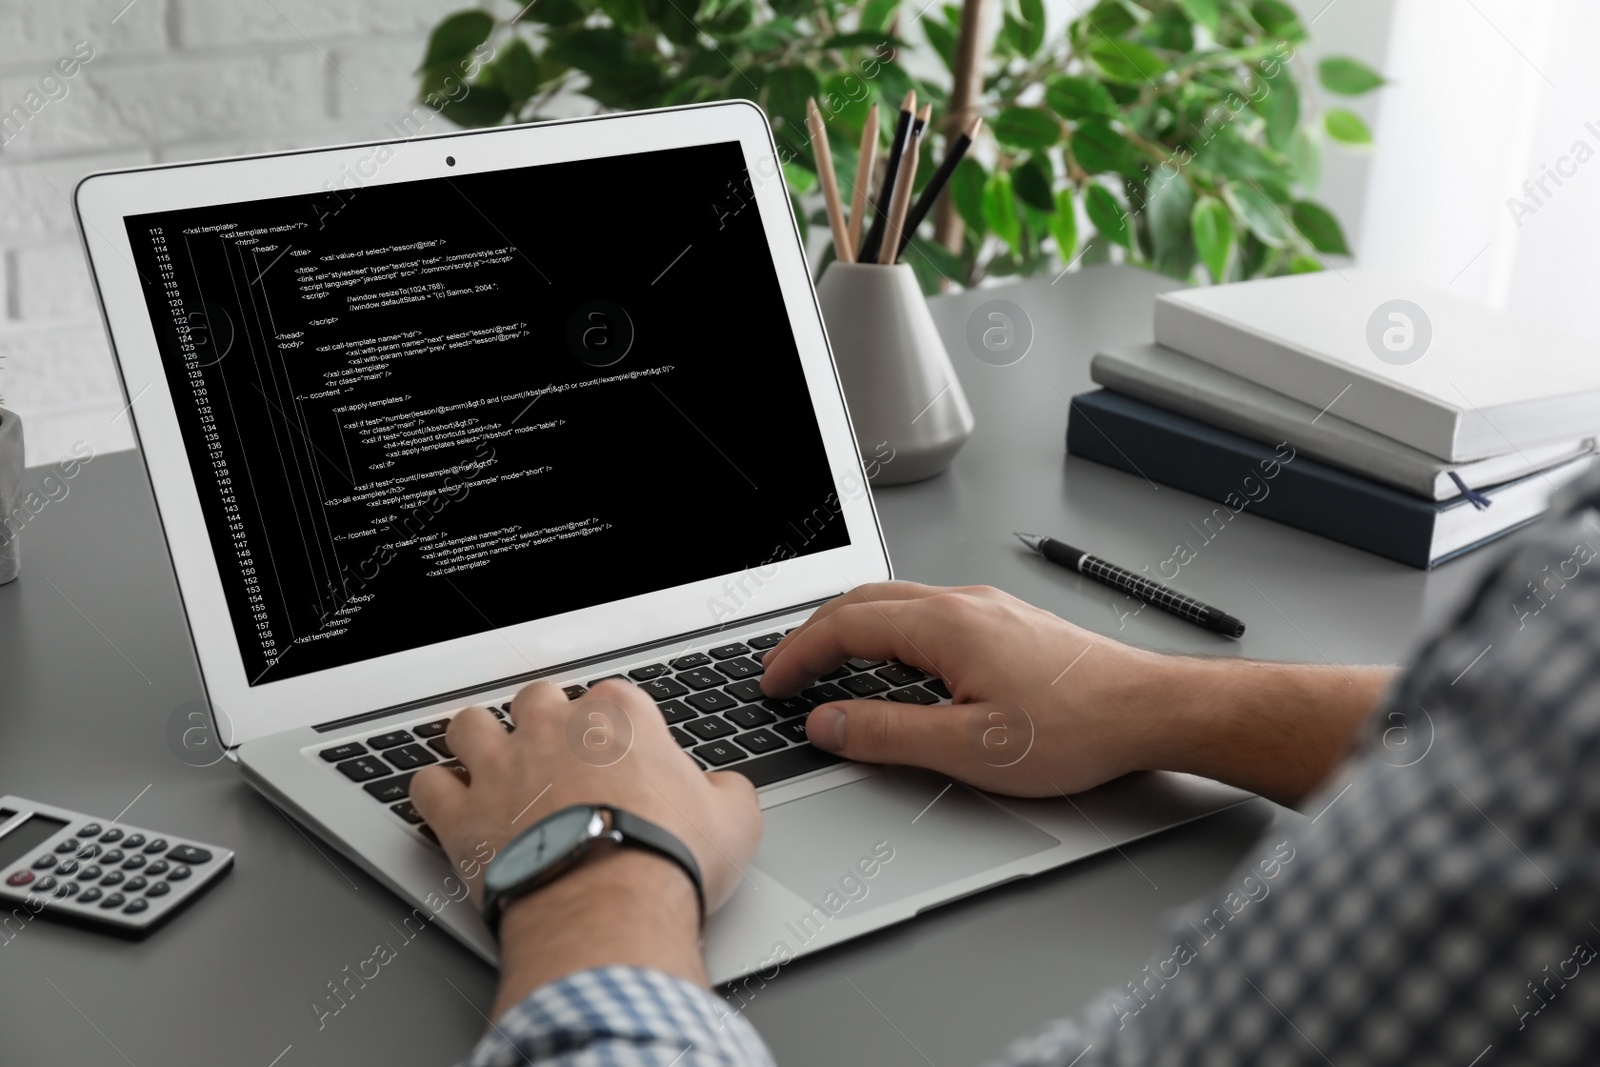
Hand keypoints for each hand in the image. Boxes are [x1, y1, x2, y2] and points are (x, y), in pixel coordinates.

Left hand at [410, 680, 760, 1004]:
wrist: (608, 912)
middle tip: (555, 751)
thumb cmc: (666, 862)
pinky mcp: (461, 814)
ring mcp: (500, 767)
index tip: (620, 750)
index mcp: (619, 717)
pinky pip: (427, 784)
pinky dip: (435, 792)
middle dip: (543, 720)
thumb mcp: (733, 822)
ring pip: (469, 725)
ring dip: (477, 740)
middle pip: (536, 698)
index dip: (615, 724)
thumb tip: (726, 791)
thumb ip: (728, 792)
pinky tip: (448, 803)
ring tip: (489, 761)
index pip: (612, 695)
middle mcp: (552, 728)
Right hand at [760, 582, 1177, 796]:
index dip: (798, 655)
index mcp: (944, 624)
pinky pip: (927, 612)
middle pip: (864, 601)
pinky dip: (888, 631)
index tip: (772, 682)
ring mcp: (986, 608)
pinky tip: (892, 661)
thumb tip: (826, 723)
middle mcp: (962, 602)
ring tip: (827, 664)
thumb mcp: (967, 746)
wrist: (1150, 709)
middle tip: (786, 669)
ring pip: (896, 602)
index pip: (845, 627)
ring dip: (851, 628)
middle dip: (814, 633)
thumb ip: (886, 733)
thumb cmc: (1077, 727)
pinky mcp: (1005, 621)